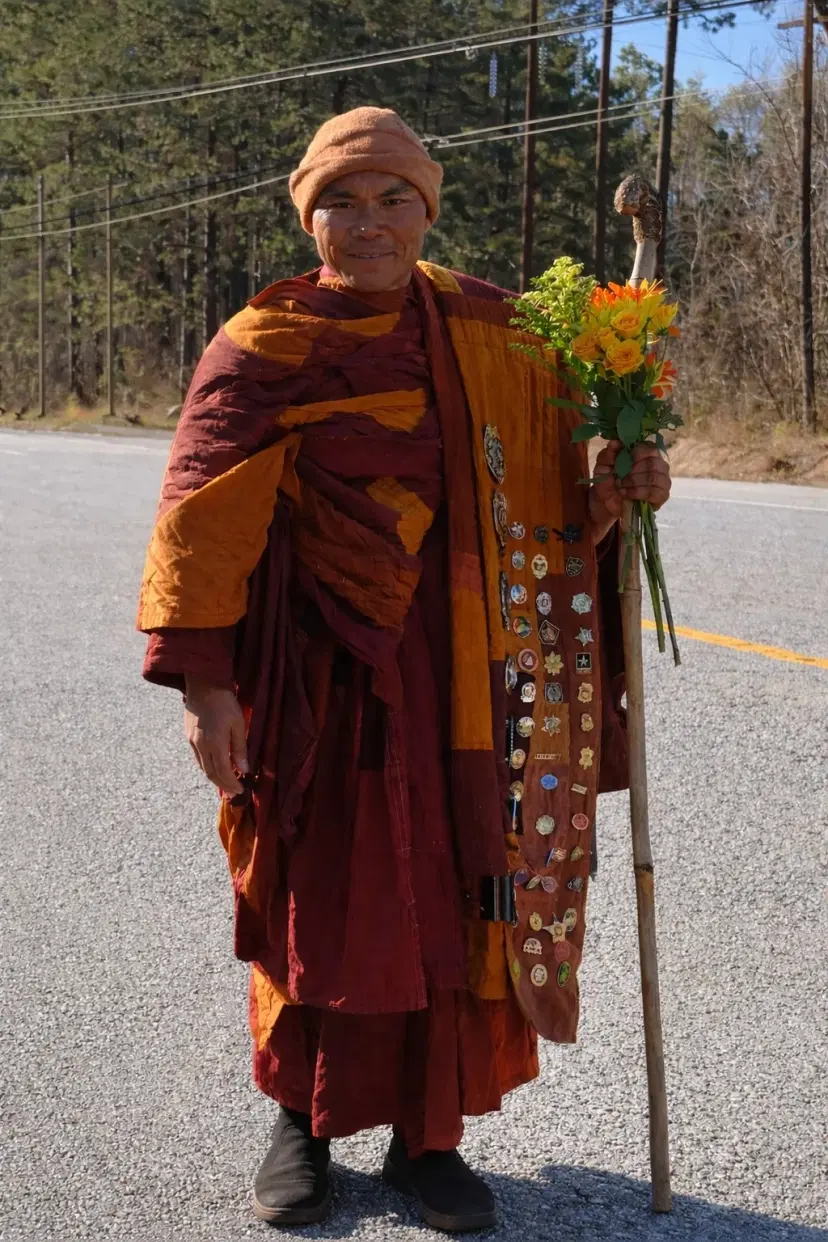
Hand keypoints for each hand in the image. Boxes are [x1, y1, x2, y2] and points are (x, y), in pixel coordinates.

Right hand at [184, 677, 247, 795]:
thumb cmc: (225, 702)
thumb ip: (240, 748)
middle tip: (234, 793)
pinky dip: (207, 767)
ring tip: (226, 784)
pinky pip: (198, 758)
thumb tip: (244, 770)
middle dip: (223, 785)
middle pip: (211, 773)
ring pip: (203, 767)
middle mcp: (201, 746)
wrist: (203, 685)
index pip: (223, 772)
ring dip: (215, 778)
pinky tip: (215, 767)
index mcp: (214, 744)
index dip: (232, 784)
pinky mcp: (189, 736)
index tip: (241, 791)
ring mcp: (193, 741)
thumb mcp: (238, 724)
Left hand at [589, 440, 670, 538]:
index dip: (637, 454)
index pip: (650, 447)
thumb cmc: (607, 480)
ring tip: (622, 487)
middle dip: (633, 472)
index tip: (624, 461)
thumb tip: (615, 442)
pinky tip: (629, 494)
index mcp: (645, 452)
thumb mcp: (603, 466)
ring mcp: (662, 479)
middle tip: (620, 478)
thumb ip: (607, 454)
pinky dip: (639, 493)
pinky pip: (656, 492)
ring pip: (654, 477)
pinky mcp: (662, 495)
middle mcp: (658, 463)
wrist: (606, 502)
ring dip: (635, 482)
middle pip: (653, 463)